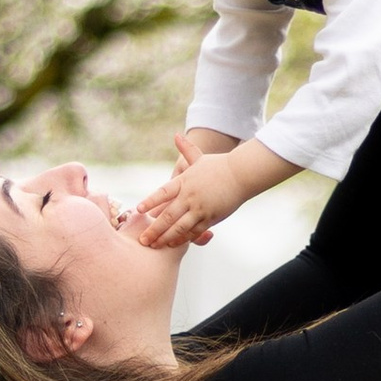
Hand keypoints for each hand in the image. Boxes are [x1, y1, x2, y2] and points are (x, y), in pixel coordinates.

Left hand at [131, 146, 250, 246]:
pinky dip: (183, 238)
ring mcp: (200, 208)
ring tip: (154, 245)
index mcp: (184, 182)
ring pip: (179, 227)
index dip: (150, 201)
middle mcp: (190, 196)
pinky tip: (173, 243)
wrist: (242, 174)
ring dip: (166, 237)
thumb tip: (177, 135)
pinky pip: (194, 231)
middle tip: (142, 239)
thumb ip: (186, 149)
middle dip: (154, 228)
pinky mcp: (210, 217)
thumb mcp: (200, 157)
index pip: (162, 192)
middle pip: (167, 215)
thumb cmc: (220, 166)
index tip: (138, 209)